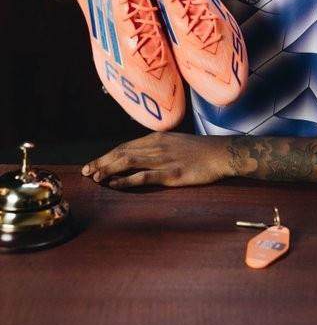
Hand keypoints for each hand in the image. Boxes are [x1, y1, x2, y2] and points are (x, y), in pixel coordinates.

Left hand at [81, 131, 232, 188]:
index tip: (93, 163)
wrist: (221, 153)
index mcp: (157, 138)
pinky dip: (127, 181)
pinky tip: (115, 186)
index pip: (125, 146)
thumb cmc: (200, 150)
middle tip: (86, 172)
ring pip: (128, 162)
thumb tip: (140, 155)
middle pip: (122, 153)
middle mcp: (157, 146)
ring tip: (95, 178)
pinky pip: (144, 177)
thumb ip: (158, 147)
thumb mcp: (175, 142)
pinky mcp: (172, 173)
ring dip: (109, 170)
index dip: (107, 155)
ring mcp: (164, 160)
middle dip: (102, 162)